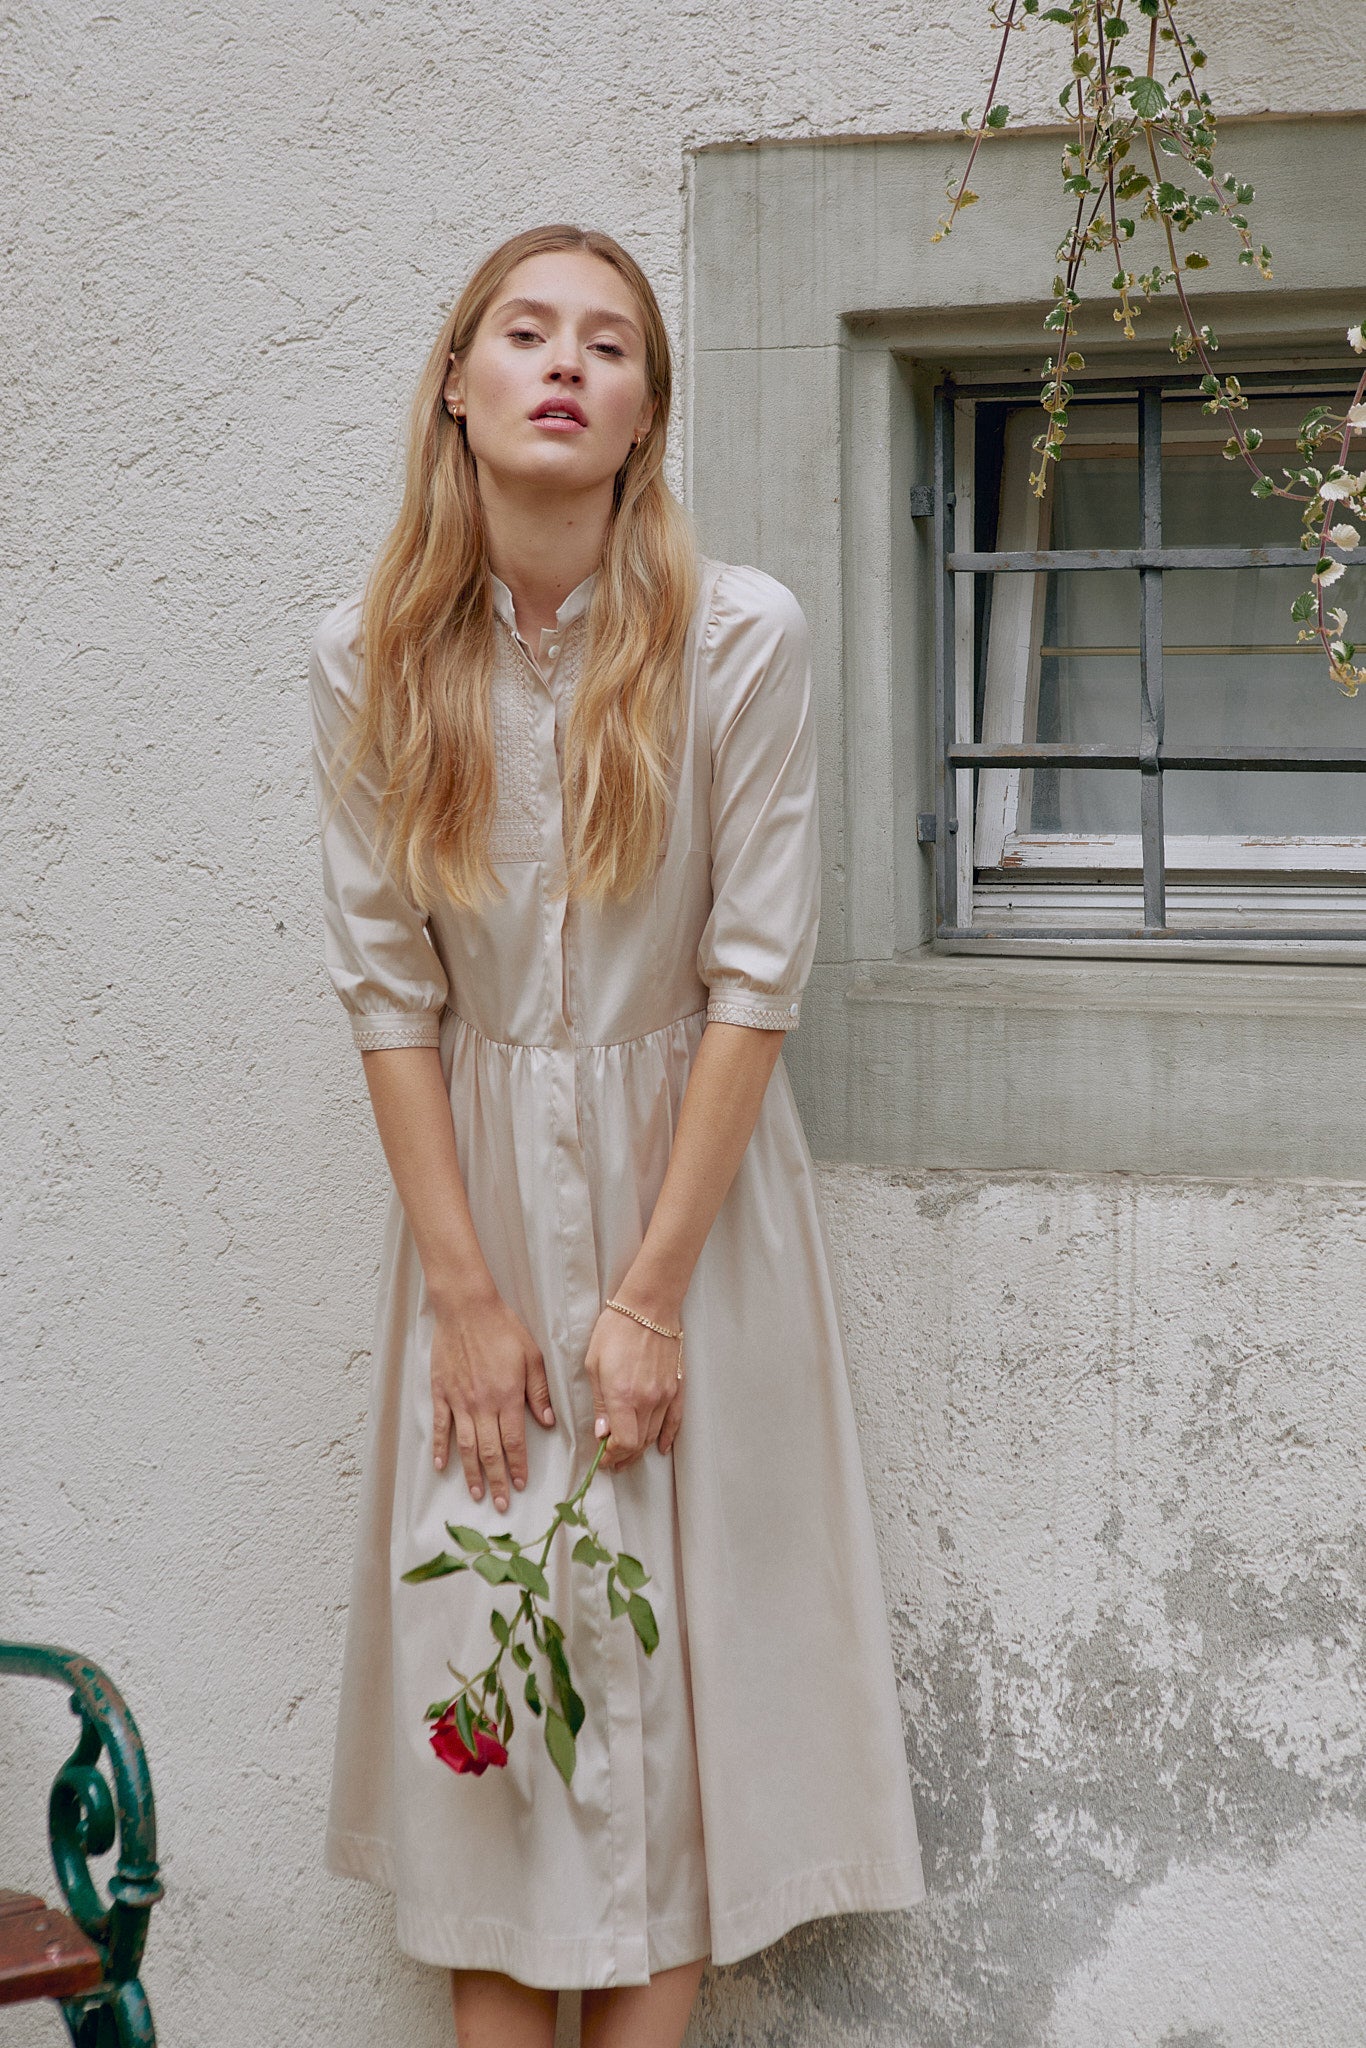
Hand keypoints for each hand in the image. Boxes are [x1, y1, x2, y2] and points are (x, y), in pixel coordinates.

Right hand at [430, 1285, 555, 1512]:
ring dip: (471, 1473)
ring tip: (476, 1494)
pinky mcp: (441, 1393)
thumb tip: (547, 1422)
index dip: (518, 1466)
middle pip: (490, 1452)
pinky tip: (442, 1465)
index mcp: (507, 1397)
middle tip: (501, 1505)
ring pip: (466, 1446)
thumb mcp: (532, 1356)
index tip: (521, 1485)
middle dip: (497, 1481)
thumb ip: (538, 1392)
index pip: (514, 1441)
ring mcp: (459, 1401)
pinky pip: (440, 1427)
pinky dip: (441, 1448)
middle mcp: (482, 1405)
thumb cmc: (502, 1328)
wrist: (467, 1308)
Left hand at [584, 1300, 683, 1471]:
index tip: (602, 1458)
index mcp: (623, 1396)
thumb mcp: (594, 1364)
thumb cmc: (617, 1329)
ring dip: (640, 1449)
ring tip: (628, 1456)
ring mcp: (665, 1395)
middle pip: (638, 1443)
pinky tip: (660, 1447)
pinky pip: (675, 1421)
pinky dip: (667, 1437)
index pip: (623, 1442)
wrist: (649, 1307)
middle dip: (623, 1456)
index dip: (611, 1456)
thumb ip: (599, 1402)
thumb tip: (602, 1431)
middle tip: (611, 1461)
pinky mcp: (676, 1387)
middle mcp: (647, 1400)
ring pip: (654, 1434)